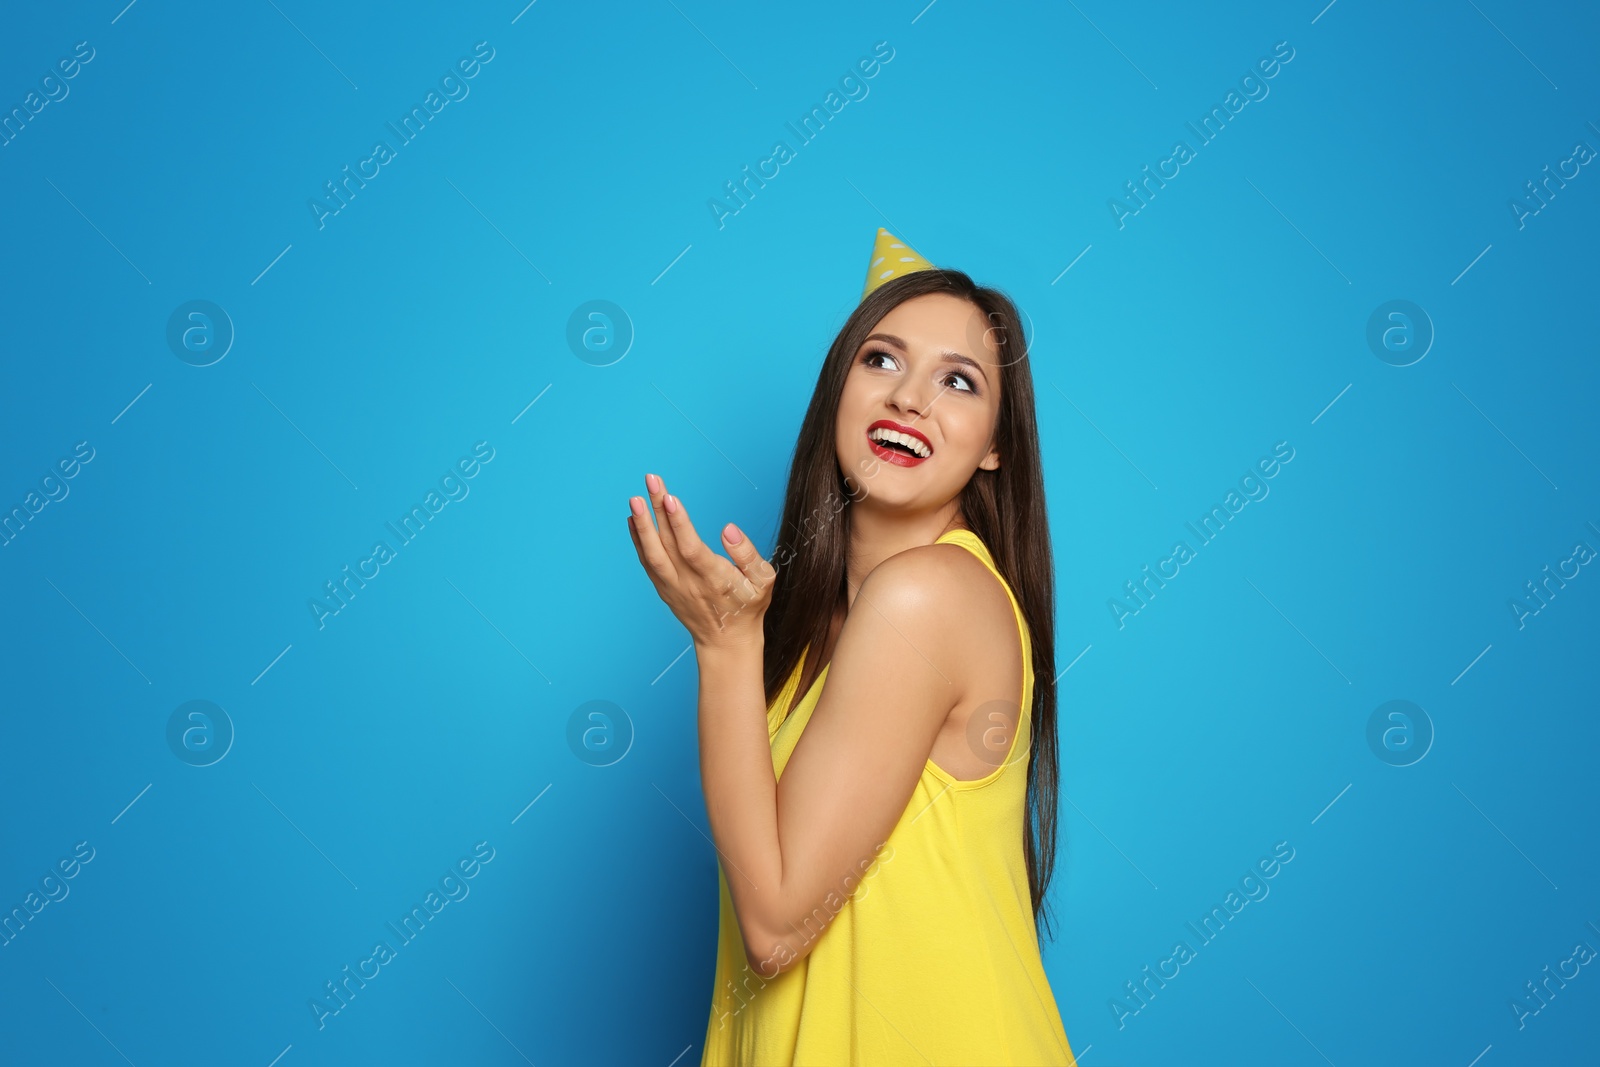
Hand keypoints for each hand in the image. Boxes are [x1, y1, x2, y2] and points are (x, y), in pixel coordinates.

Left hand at [626, 473, 774, 650]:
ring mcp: (673, 588)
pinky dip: (638, 541)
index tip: (670, 498)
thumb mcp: (763, 582)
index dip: (679, 523)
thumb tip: (728, 529)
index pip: (692, 548)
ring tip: (635, 499)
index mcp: (715, 580)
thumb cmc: (748, 607)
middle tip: (650, 481)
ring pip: (652, 554)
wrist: (726, 642)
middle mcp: (689, 584)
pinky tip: (634, 520)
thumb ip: (748, 554)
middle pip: (667, 544)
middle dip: (657, 510)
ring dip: (642, 525)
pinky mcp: (664, 589)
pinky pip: (648, 562)